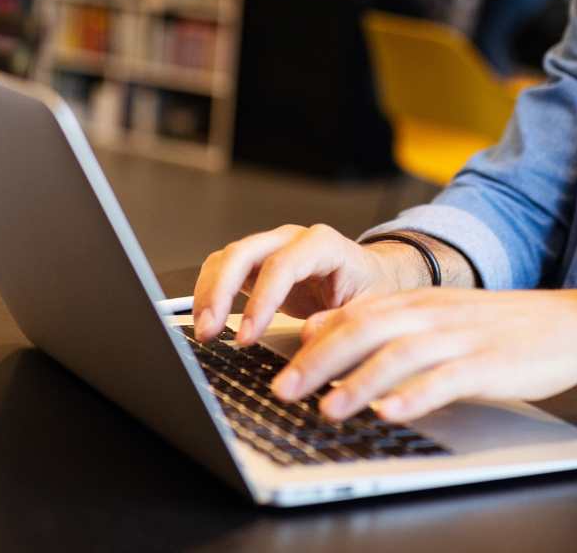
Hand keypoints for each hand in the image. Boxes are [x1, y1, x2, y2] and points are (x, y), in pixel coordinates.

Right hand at [192, 224, 429, 345]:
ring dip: (209, 292)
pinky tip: (208, 320)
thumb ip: (342, 320)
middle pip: (245, 252)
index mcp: (324, 245)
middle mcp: (293, 239)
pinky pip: (224, 269)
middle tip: (210, 331)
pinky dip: (210, 292)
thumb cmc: (372, 288)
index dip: (262, 300)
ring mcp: (272, 249)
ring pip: (228, 257)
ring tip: (204, 332)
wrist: (372, 276)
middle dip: (221, 291)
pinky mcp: (259, 265)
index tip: (248, 337)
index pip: (283, 264)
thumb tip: (309, 335)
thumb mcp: (371, 307)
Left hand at [270, 287, 576, 422]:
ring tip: (328, 409)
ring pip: (402, 352)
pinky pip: (450, 377)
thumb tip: (326, 334)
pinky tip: (395, 412)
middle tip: (285, 390)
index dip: (316, 340)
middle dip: (322, 360)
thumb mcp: (443, 318)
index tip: (280, 367)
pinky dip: (418, 394)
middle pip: (370, 329)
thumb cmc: (505, 328)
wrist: (573, 322)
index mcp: (424, 302)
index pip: (359, 313)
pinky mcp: (493, 362)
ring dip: (360, 380)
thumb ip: (390, 325)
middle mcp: (438, 313)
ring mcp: (465, 336)